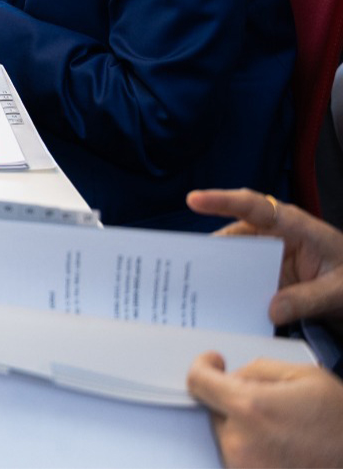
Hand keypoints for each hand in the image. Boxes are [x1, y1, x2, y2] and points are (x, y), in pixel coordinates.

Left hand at [187, 353, 342, 467]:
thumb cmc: (341, 420)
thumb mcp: (305, 376)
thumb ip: (258, 369)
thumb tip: (233, 377)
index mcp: (249, 408)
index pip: (198, 382)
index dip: (204, 367)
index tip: (214, 362)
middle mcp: (240, 442)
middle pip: (215, 410)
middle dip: (235, 401)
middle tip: (272, 404)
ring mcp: (245, 468)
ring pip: (228, 436)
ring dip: (245, 427)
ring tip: (284, 430)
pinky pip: (241, 457)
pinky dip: (255, 448)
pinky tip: (283, 446)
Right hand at [188, 188, 342, 325]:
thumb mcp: (338, 290)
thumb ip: (307, 299)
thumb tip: (270, 311)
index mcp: (296, 226)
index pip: (255, 207)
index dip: (222, 201)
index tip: (193, 201)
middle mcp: (277, 235)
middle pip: (237, 234)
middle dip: (213, 247)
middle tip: (185, 260)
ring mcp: (272, 256)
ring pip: (237, 257)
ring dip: (220, 270)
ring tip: (197, 285)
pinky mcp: (270, 275)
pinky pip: (245, 278)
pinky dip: (233, 287)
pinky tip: (222, 301)